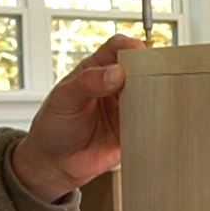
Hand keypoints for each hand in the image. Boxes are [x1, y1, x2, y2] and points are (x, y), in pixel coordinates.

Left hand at [12, 34, 142, 202]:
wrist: (56, 164)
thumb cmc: (54, 127)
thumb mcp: (63, 99)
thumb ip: (88, 83)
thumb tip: (115, 72)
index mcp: (97, 70)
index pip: (117, 49)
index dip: (129, 46)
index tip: (138, 50)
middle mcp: (116, 87)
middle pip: (140, 70)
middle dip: (149, 71)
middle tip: (150, 78)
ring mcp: (127, 109)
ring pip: (150, 96)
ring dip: (155, 97)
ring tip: (151, 102)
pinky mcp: (135, 131)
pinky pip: (151, 124)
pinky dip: (156, 122)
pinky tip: (154, 122)